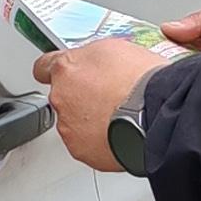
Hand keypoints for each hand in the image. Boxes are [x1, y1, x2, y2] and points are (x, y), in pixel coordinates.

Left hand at [34, 34, 173, 173]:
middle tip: (108, 97)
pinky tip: (119, 132)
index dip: (55, 70)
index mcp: (66, 68)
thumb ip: (93, 57)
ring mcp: (69, 127)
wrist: (156, 113)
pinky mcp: (81, 151)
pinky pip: (86, 145)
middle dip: (81, 98)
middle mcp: (61, 98)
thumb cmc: (143, 80)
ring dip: (90, 121)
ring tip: (119, 116)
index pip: (44, 67)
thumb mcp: (117, 49)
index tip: (61, 74)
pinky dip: (100, 141)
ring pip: (74, 123)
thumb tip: (93, 62)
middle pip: (63, 97)